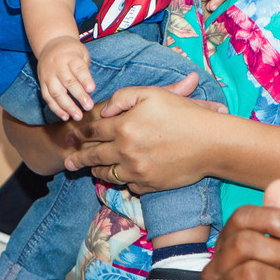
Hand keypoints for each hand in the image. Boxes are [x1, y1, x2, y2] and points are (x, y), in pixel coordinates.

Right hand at [36, 34, 95, 120]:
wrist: (50, 44)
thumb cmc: (72, 52)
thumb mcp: (81, 53)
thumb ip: (85, 69)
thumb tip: (89, 90)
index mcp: (70, 57)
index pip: (78, 69)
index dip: (85, 79)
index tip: (92, 89)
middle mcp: (58, 66)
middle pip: (68, 82)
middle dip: (79, 96)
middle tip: (89, 107)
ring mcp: (48, 76)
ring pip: (56, 93)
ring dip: (67, 106)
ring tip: (77, 116)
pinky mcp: (42, 83)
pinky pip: (48, 98)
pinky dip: (56, 108)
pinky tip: (65, 116)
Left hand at [62, 73, 227, 177]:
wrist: (211, 143)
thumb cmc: (184, 114)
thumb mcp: (154, 94)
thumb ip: (125, 97)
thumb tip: (104, 110)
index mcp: (124, 126)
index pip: (93, 130)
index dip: (79, 132)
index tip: (71, 135)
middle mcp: (125, 151)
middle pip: (93, 155)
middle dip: (78, 158)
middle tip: (68, 161)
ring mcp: (135, 171)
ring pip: (106, 174)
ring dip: (96, 171)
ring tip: (90, 170)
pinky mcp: (147, 186)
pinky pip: (127, 185)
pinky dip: (123, 180)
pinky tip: (121, 177)